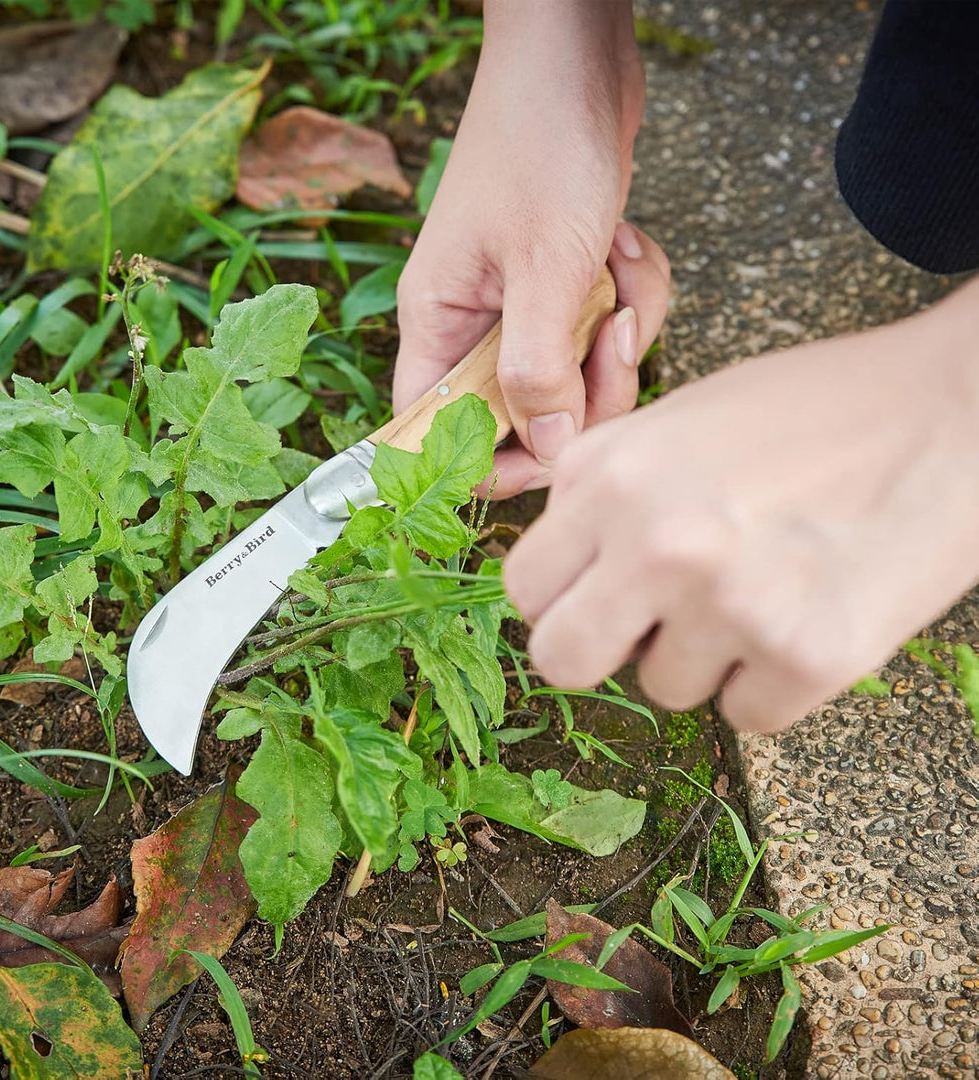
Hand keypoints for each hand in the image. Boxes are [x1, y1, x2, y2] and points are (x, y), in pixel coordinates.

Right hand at [393, 0, 669, 497]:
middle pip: (528, 416)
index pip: (437, 433)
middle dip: (588, 387)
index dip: (490, 462)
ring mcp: (523, 306)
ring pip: (579, 375)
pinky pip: (607, 329)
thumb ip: (539, 369)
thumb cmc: (540, 139)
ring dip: (619, 329)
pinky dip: (633, 294)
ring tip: (617, 263)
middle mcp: (475, 325)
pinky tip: (626, 245)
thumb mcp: (544, 265)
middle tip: (610, 334)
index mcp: (439, 325)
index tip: (553, 453)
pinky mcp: (566, 286)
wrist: (575, 54)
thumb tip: (548, 450)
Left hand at [504, 281, 978, 730]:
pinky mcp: (807, 656)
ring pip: (663, 690)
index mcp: (607, 474)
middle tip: (648, 626)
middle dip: (599, 652)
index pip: (523, 587)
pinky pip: (746, 716)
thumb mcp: (676, 422)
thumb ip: (603, 493)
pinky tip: (808, 615)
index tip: (597, 594)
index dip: (559, 597)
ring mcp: (728, 602)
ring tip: (763, 590)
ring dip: (703, 657)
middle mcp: (653, 541)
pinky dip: (771, 683)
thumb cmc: (814, 409)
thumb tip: (563, 571)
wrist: (956, 409)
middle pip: (559, 660)